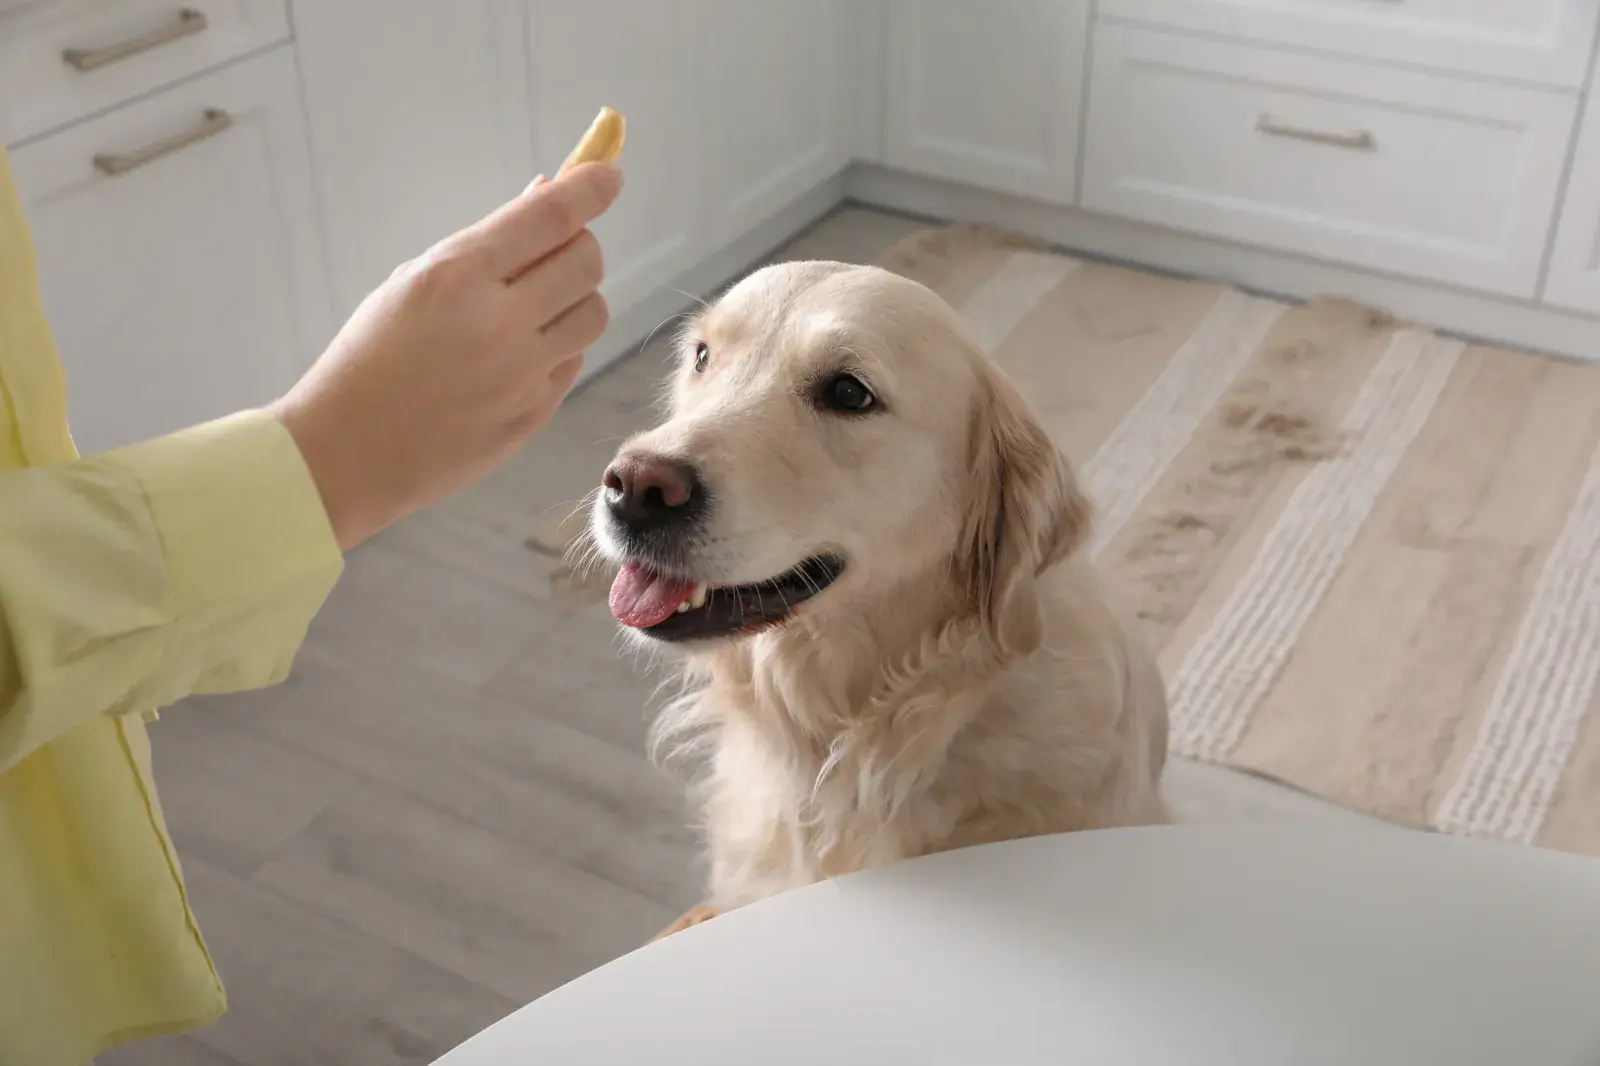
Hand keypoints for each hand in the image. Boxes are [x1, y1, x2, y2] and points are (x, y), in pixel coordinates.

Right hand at [270, 163, 622, 548]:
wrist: (348, 451)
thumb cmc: (371, 357)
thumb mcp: (411, 282)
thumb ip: (485, 245)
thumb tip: (548, 195)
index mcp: (457, 274)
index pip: (551, 215)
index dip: (591, 186)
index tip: (609, 175)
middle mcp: (499, 322)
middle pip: (587, 261)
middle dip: (580, 246)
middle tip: (558, 250)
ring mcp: (521, 373)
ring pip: (593, 313)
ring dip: (576, 298)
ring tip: (535, 305)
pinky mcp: (534, 414)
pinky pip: (572, 362)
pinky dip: (557, 347)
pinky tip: (517, 354)